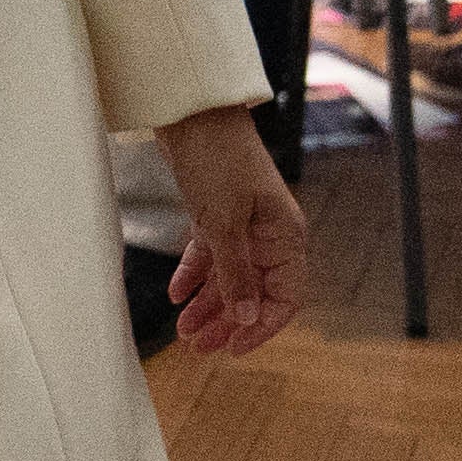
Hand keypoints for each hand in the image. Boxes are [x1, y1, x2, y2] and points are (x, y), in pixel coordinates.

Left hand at [154, 105, 305, 358]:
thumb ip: (235, 273)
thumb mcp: (224, 223)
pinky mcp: (216, 214)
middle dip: (227, 322)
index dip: (261, 327)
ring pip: (229, 277)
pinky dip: (194, 275)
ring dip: (208, 305)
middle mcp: (269, 234)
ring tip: (183, 330)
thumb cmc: (217, 158)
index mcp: (285, 236)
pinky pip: (210, 255)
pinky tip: (176, 295)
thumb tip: (248, 317)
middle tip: (197, 347)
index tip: (233, 349)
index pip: (285, 297)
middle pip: (254, 292)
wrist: (191, 111)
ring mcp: (243, 224)